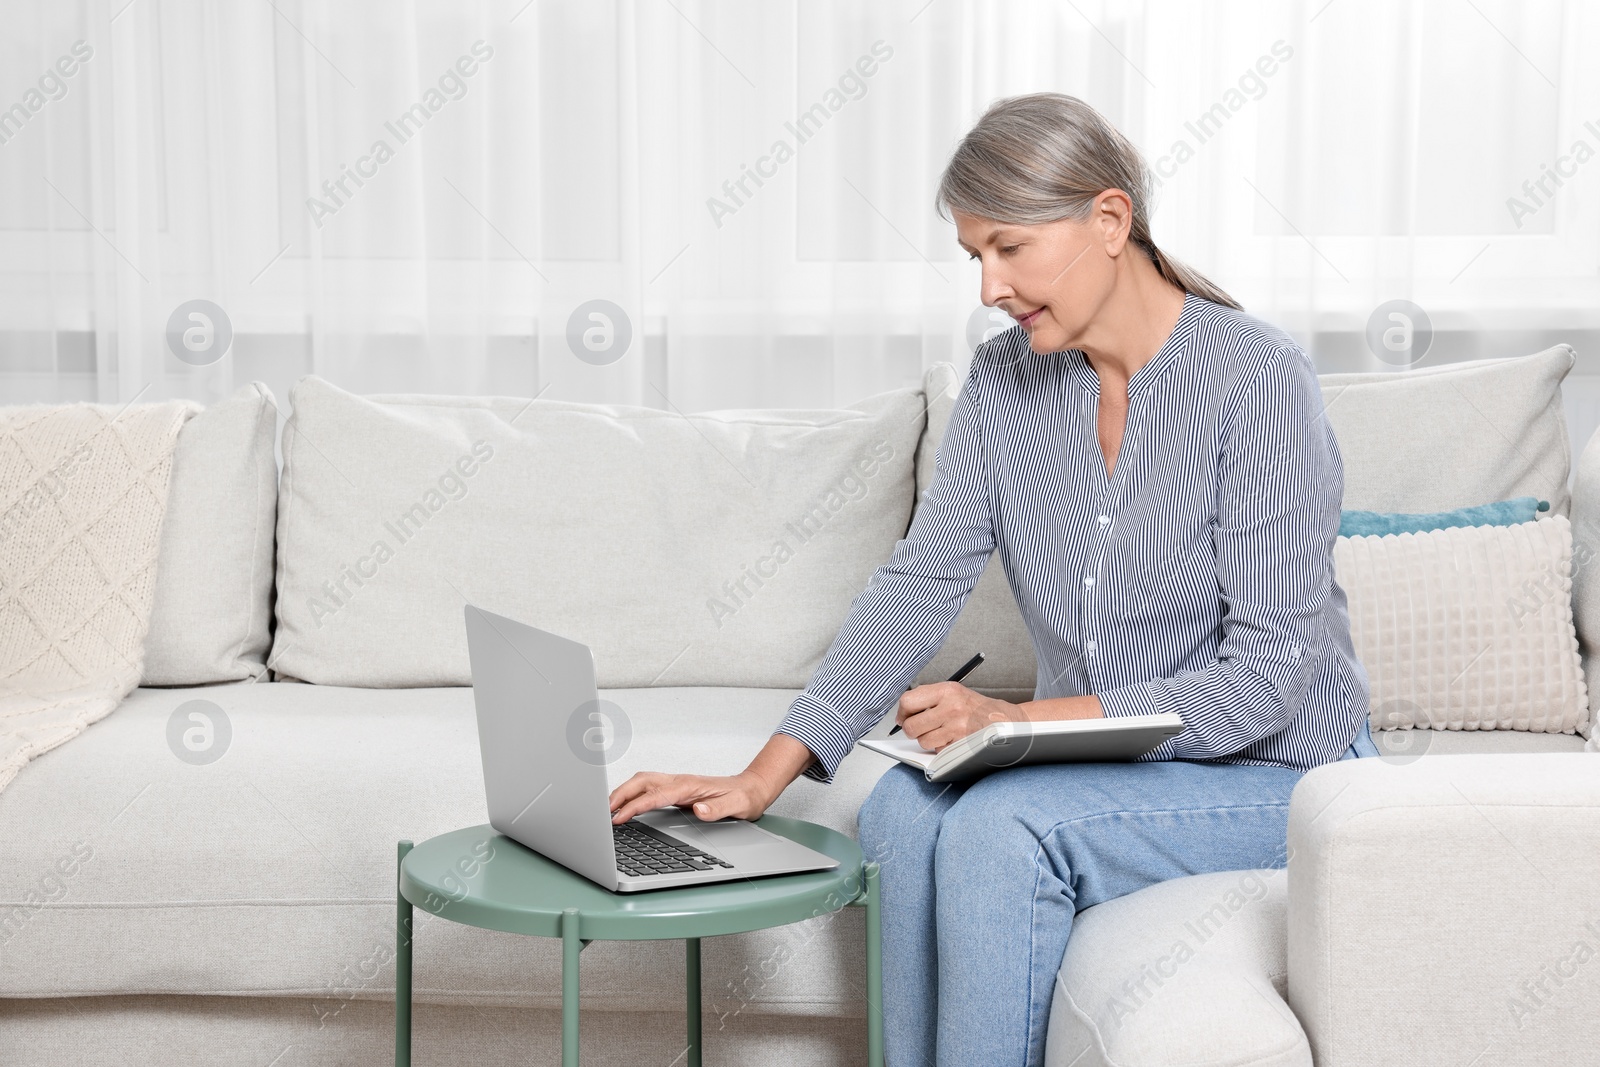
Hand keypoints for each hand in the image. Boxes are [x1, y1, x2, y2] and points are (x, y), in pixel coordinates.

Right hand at [608, 770, 777, 824]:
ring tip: (607, 810)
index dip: (635, 806)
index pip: (655, 795)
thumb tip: (699, 808)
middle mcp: (680, 782)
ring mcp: (677, 784)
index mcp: (690, 786)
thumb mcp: (738, 805)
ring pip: (643, 782)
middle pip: (642, 782)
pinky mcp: (677, 790)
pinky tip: (626, 806)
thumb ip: (718, 808)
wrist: (753, 789)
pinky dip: (633, 795)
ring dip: (623, 792)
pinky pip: (649, 789)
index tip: (619, 817)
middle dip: (620, 794)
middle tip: (603, 812)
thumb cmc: (745, 797)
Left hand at [895, 681, 1021, 752]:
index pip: (908, 701)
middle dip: (912, 730)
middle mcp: (952, 708)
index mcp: (946, 691)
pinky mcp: (962, 745)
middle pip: (912, 726)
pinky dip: (941, 748)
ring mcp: (957, 728)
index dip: (902, 713)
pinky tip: (952, 739)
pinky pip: (938, 751)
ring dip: (928, 740)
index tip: (903, 717)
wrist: (1003, 719)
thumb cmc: (974, 707)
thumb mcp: (952, 692)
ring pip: (923, 742)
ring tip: (940, 732)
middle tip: (919, 728)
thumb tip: (902, 713)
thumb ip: (927, 698)